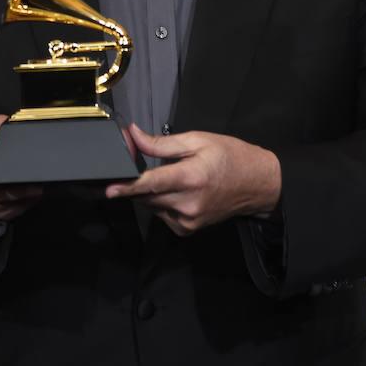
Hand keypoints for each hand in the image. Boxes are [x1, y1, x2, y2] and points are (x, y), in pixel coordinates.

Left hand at [105, 124, 280, 235]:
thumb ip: (162, 143)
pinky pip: (162, 214)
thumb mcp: (198, 140)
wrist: (257, 184)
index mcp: (191, 177)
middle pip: (147, 195)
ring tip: (171, 175)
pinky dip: (161, 201)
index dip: (127, 186)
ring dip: (151, 190)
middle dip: (136, 180)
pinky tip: (177, 191)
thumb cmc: (230, 156)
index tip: (108, 188)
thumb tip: (133, 136)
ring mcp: (188, 220)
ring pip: (152, 205)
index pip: (151, 183)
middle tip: (137, 162)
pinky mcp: (187, 229)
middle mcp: (188, 203)